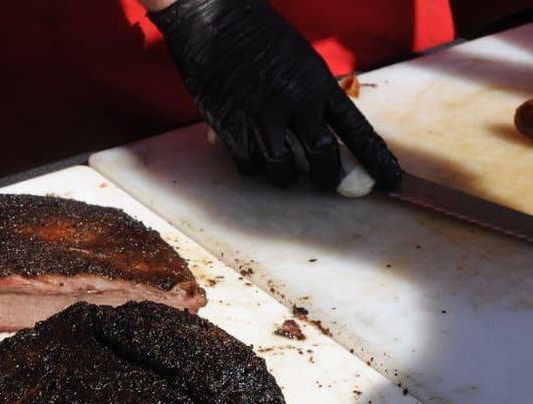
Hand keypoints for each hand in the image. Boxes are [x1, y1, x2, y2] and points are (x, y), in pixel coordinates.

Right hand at [148, 0, 400, 190]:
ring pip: (282, 169)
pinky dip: (253, 165)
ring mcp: (262, 117)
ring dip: (284, 176)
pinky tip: (252, 153)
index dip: (375, 158)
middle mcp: (295, 102)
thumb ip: (310, 96)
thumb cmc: (257, 38)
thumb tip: (317, 136)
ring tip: (281, 169)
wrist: (213, 20)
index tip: (390, 180)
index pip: (356, 129)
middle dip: (326, 176)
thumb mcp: (298, 61)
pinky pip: (249, 165)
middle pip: (322, 155)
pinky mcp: (231, 128)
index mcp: (318, 83)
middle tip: (323, 182)